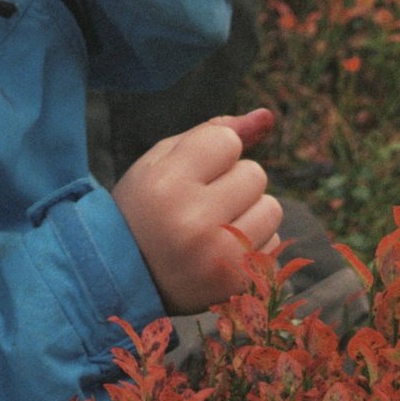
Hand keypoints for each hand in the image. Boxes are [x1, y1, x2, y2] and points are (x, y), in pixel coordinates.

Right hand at [111, 109, 281, 314]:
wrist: (125, 277)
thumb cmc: (145, 206)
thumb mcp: (160, 161)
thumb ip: (212, 132)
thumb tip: (267, 115)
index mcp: (167, 184)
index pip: (227, 141)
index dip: (212, 152)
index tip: (189, 171)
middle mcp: (195, 222)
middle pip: (255, 173)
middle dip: (232, 181)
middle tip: (199, 202)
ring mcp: (221, 258)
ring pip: (272, 207)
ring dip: (248, 210)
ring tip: (214, 224)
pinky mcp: (241, 285)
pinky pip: (274, 242)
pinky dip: (253, 241)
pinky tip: (221, 249)